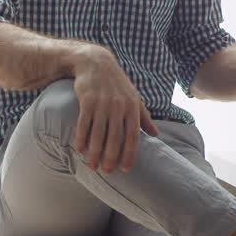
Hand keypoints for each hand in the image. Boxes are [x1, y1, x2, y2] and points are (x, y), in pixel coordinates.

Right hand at [71, 46, 159, 173]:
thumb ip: (144, 117)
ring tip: (91, 166)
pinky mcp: (87, 100)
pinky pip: (84, 123)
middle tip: (106, 172)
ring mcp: (103, 103)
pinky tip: (79, 150)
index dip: (130, 153)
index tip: (125, 169)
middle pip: (115, 138)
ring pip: (98, 133)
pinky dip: (81, 138)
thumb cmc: (118, 85)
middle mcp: (119, 106)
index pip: (133, 135)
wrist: (97, 63)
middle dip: (111, 157)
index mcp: (133, 107)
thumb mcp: (134, 98)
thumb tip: (156, 135)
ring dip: (94, 152)